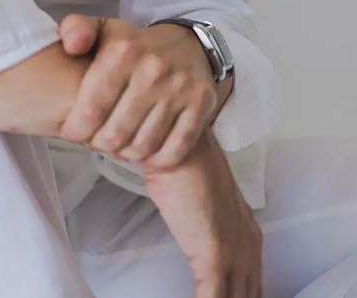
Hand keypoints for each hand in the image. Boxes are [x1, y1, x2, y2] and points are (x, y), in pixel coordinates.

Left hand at [57, 13, 217, 169]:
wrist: (187, 44)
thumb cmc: (134, 45)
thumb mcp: (102, 29)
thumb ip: (75, 29)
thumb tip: (71, 45)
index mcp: (123, 49)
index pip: (91, 109)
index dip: (75, 129)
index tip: (72, 130)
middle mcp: (153, 69)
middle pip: (115, 134)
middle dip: (98, 143)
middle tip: (96, 139)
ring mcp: (180, 88)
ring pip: (142, 147)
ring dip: (125, 153)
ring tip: (117, 143)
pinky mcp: (202, 104)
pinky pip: (172, 151)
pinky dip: (154, 159)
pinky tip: (144, 149)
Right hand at [144, 128, 262, 297]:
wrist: (181, 151)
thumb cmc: (184, 169)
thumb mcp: (203, 204)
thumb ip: (207, 227)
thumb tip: (195, 237)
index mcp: (248, 234)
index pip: (253, 284)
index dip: (240, 296)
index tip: (226, 296)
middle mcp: (249, 246)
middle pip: (248, 295)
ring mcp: (236, 253)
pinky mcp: (215, 257)